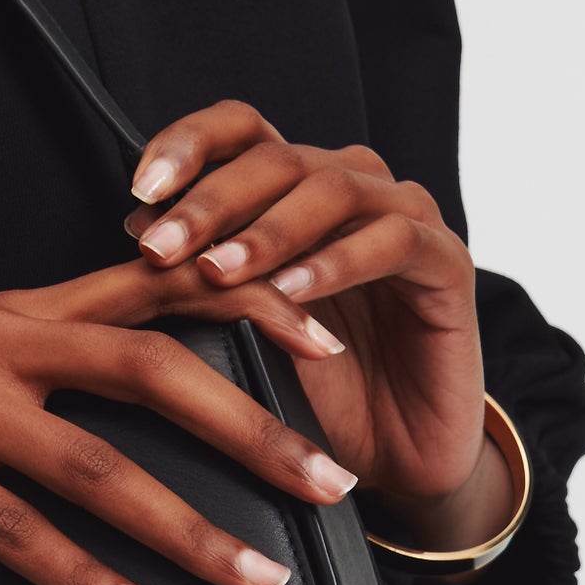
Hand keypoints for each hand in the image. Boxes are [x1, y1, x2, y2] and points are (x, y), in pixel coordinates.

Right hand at [0, 268, 360, 584]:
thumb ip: (31, 353)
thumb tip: (125, 384)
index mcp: (12, 308)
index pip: (153, 281)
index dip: (247, 300)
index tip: (325, 336)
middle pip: (150, 368)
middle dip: (253, 426)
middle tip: (332, 481)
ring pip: (94, 464)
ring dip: (187, 527)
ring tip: (258, 579)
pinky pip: (10, 530)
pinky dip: (80, 577)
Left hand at [121, 101, 510, 549]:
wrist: (390, 456)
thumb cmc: (310, 382)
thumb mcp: (241, 323)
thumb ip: (201, 269)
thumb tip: (137, 226)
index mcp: (294, 186)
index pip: (241, 129)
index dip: (189, 143)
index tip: (140, 189)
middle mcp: (350, 185)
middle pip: (277, 157)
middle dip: (210, 201)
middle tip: (162, 247)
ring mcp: (403, 216)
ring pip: (332, 188)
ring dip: (266, 230)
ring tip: (218, 273)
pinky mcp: (447, 261)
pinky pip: (392, 241)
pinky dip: (336, 263)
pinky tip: (291, 292)